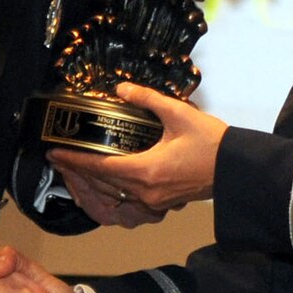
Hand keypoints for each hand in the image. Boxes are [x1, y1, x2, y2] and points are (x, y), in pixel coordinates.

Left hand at [47, 82, 225, 214]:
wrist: (237, 169)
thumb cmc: (213, 143)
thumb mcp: (179, 114)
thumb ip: (147, 99)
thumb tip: (122, 88)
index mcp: (146, 170)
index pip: (100, 166)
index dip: (74, 159)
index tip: (55, 153)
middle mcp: (146, 191)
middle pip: (102, 184)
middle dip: (77, 171)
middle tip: (59, 158)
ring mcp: (154, 202)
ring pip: (113, 196)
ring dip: (92, 184)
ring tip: (77, 170)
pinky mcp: (163, 203)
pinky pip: (128, 201)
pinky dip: (112, 192)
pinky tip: (106, 182)